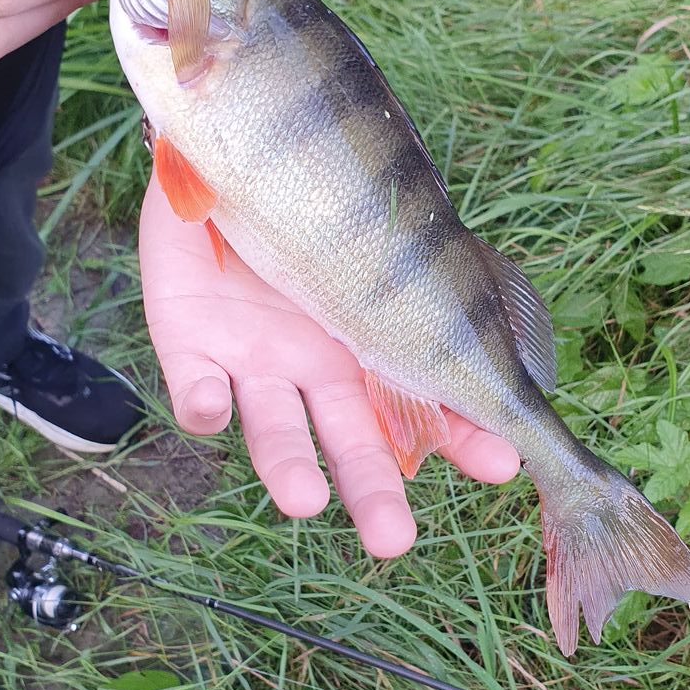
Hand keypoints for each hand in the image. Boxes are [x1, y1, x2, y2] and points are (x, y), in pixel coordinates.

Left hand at [139, 175, 519, 558]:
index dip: (459, 442)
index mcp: (365, 352)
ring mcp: (250, 361)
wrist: (233, 149)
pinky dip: (200, 402)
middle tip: (394, 541)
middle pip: (344, 443)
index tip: (503, 464)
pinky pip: (191, 384)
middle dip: (369, 492)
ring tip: (305, 502)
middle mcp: (311, 370)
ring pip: (271, 429)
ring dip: (286, 467)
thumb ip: (434, 295)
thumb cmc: (316, 203)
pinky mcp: (187, 342)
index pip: (418, 413)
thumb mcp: (383, 244)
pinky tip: (212, 411)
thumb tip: (502, 325)